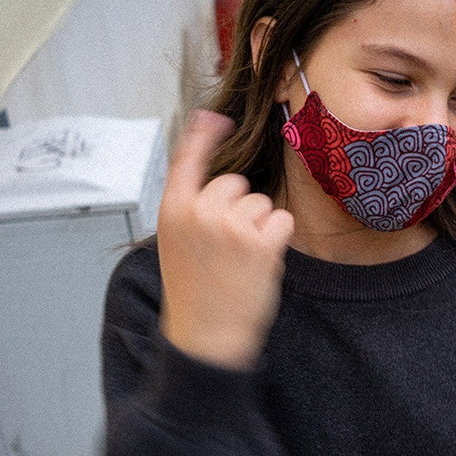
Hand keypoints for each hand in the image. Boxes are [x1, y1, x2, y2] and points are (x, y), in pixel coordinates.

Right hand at [157, 110, 293, 369]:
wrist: (205, 337)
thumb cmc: (194, 292)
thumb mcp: (178, 243)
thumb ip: (191, 208)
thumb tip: (214, 178)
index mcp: (172, 210)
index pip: (186, 160)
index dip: (203, 135)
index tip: (216, 118)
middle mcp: (198, 212)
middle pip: (234, 182)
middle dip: (239, 208)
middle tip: (227, 247)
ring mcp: (229, 225)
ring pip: (261, 203)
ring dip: (260, 227)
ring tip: (241, 260)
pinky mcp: (259, 242)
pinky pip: (282, 220)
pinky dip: (279, 239)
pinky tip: (261, 262)